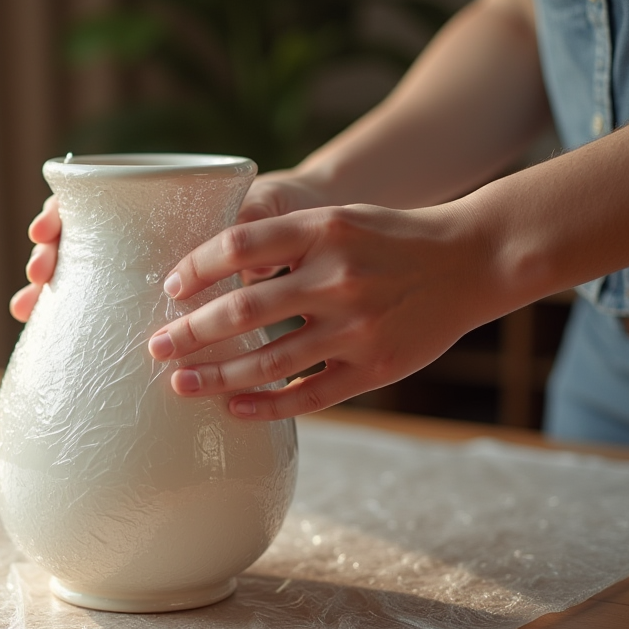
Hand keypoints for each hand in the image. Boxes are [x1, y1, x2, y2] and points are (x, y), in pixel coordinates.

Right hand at [8, 171, 328, 320]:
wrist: (301, 234)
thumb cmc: (281, 211)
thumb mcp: (267, 212)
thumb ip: (247, 230)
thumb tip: (238, 266)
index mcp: (156, 196)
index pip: (91, 196)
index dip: (61, 213)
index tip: (46, 232)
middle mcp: (138, 227)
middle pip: (74, 235)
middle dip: (46, 254)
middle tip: (36, 276)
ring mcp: (138, 261)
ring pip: (80, 271)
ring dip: (48, 289)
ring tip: (27, 308)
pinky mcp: (149, 295)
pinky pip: (104, 303)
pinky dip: (74, 315)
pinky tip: (48, 329)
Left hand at [147, 201, 505, 419]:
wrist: (473, 260)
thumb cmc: (389, 239)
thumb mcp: (338, 219)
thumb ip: (281, 238)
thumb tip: (208, 270)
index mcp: (322, 231)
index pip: (237, 246)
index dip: (195, 268)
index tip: (170, 288)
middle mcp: (336, 278)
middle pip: (241, 311)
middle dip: (188, 333)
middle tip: (154, 348)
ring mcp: (356, 328)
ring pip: (267, 361)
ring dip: (215, 376)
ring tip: (179, 384)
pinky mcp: (374, 368)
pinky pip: (308, 396)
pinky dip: (266, 405)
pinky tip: (234, 408)